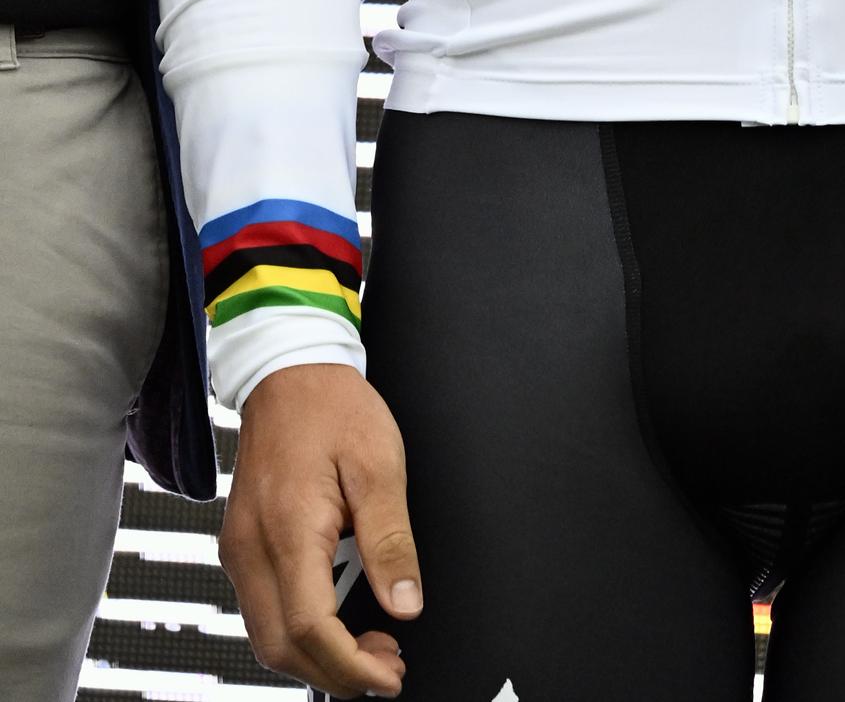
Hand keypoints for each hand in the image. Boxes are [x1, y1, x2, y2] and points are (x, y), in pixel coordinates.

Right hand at [221, 363, 419, 697]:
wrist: (289, 373)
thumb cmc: (334, 408)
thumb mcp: (380, 464)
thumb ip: (392, 540)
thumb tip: (405, 604)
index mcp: (287, 530)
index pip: (311, 629)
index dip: (352, 666)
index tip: (389, 675)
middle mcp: (250, 549)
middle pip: (281, 647)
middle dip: (335, 673)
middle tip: (387, 668)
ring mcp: (239, 550)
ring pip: (266, 638)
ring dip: (316, 658)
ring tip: (370, 649)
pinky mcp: (240, 547)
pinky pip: (262, 612)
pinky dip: (298, 634)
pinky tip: (336, 623)